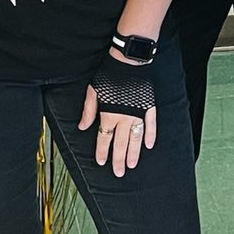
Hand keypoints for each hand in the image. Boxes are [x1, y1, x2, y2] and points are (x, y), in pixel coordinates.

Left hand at [79, 52, 158, 175]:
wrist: (129, 61)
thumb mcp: (93, 91)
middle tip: (119, 172)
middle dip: (119, 159)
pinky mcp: (149, 107)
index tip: (101, 161)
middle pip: (121, 143)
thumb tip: (82, 127)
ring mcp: (138, 114)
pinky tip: (149, 145)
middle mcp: (125, 118)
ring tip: (132, 164)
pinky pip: (151, 125)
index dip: (102, 150)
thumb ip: (88, 111)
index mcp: (109, 114)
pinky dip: (150, 136)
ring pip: (136, 138)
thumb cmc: (109, 74)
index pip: (105, 138)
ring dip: (134, 153)